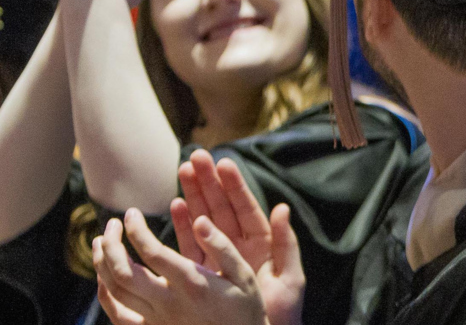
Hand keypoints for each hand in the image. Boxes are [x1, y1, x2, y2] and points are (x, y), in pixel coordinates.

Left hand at [93, 208, 270, 324]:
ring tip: (102, 242)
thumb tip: (200, 220)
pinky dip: (103, 293)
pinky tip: (103, 275)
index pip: (152, 253)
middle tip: (112, 224)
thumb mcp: (244, 274)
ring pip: (114, 292)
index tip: (131, 213)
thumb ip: (222, 246)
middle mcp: (169, 303)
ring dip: (102, 264)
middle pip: (124, 273)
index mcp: (192, 284)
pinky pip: (117, 314)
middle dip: (111, 244)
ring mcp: (156, 319)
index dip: (136, 230)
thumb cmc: (244, 307)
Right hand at [174, 150, 304, 324]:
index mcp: (262, 242)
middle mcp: (239, 244)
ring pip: (204, 218)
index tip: (224, 163)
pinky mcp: (202, 270)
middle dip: (209, 182)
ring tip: (182, 171)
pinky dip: (183, 224)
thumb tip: (282, 208)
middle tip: (196, 156)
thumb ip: (285, 244)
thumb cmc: (282, 312)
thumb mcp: (290, 278)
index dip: (235, 185)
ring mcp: (219, 255)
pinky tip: (175, 205)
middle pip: (221, 206)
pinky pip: (190, 243)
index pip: (246, 207)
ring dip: (193, 195)